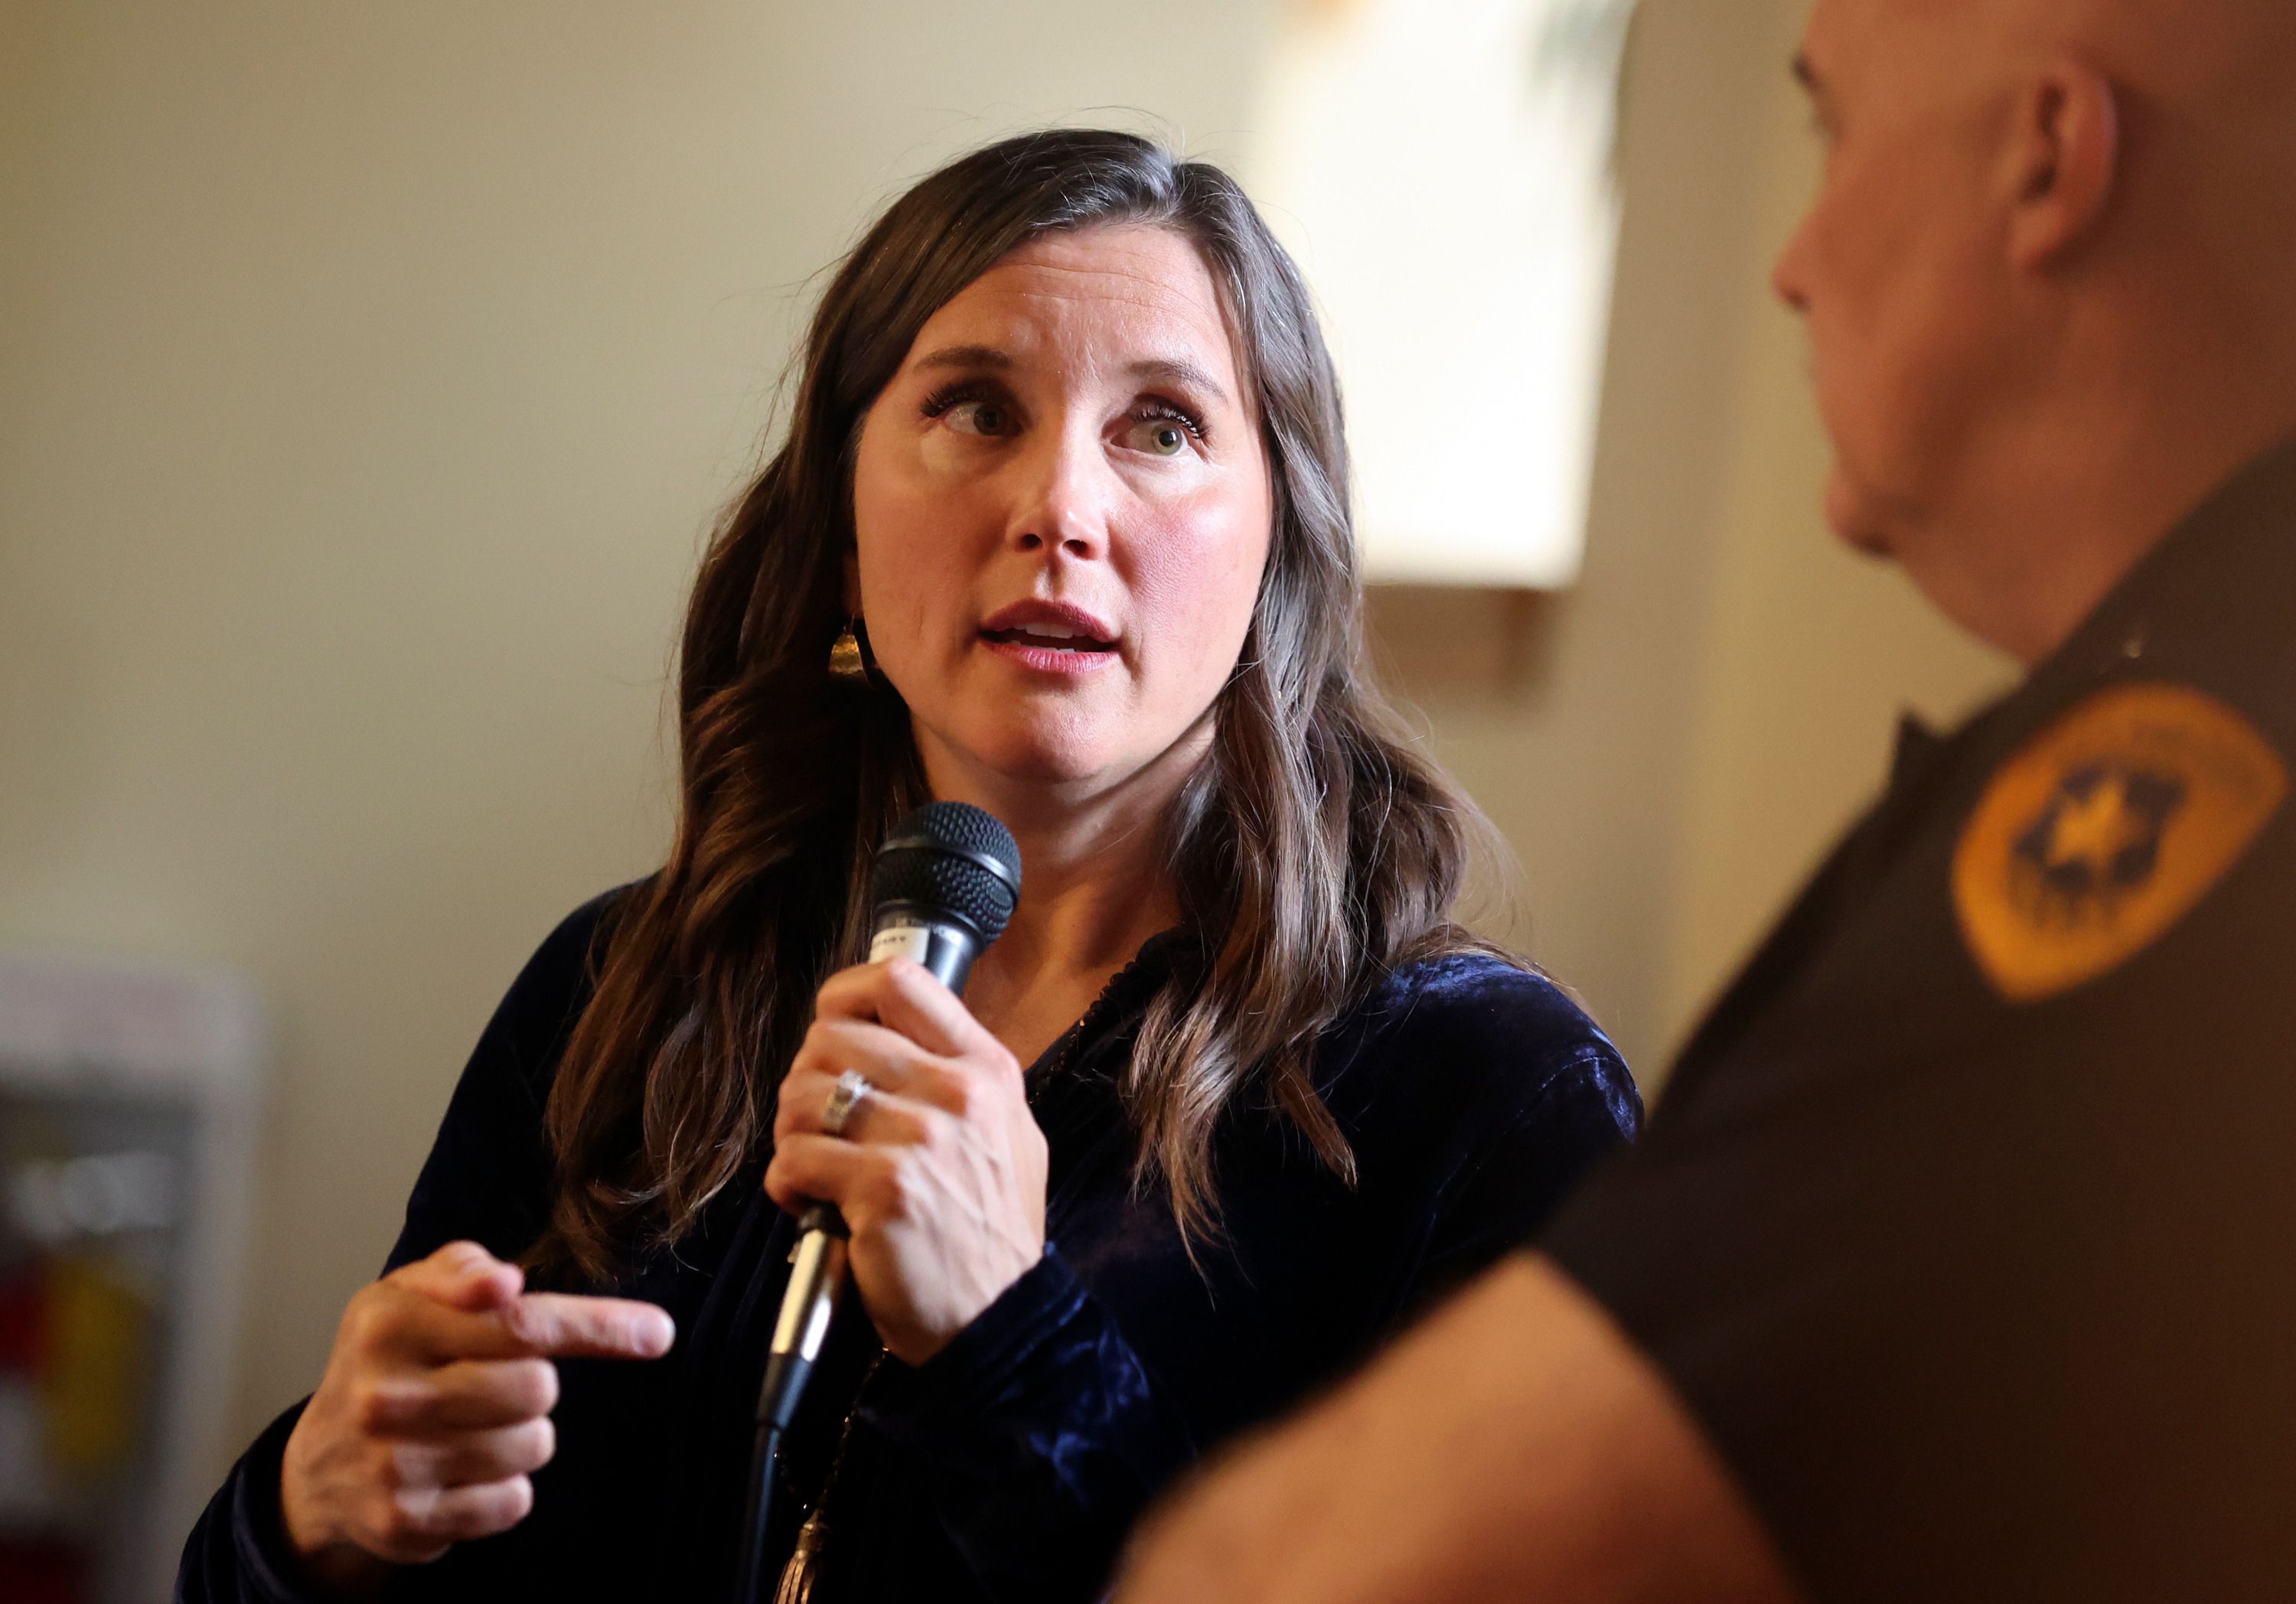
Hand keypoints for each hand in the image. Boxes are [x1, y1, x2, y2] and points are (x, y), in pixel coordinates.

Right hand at [279, 1241, 674, 1591]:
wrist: (319, 1464)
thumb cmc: (390, 1360)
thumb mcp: (409, 1293)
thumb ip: (463, 1267)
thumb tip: (506, 1280)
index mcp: (390, 1323)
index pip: (520, 1323)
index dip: (598, 1327)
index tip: (658, 1333)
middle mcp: (385, 1395)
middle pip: (537, 1388)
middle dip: (538, 1383)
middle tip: (496, 1382)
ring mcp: (393, 1465)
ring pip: (532, 1446)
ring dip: (524, 1436)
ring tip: (476, 1427)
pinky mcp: (406, 1523)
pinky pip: (512, 1503)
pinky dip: (506, 1488)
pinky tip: (465, 1473)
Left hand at [766, 957, 1048, 1365]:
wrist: (1000, 1320)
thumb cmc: (989, 1233)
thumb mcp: (1005, 1133)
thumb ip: (955, 1076)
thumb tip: (880, 1033)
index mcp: (985, 1068)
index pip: (900, 982)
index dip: (845, 996)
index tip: (832, 1031)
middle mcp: (956, 1093)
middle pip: (832, 1036)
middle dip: (805, 1081)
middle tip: (817, 1125)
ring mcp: (920, 1139)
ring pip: (801, 1095)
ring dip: (791, 1134)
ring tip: (814, 1167)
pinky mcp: (882, 1190)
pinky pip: (792, 1160)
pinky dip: (786, 1185)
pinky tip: (811, 1206)